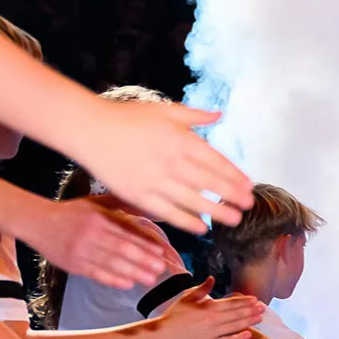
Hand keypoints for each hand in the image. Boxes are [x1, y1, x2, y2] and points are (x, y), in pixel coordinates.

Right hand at [20, 197, 170, 289]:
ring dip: (132, 272)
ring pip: (111, 263)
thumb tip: (148, 208)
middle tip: (160, 268)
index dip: (145, 242)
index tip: (160, 251)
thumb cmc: (71, 213)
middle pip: (121, 249)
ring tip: (149, 279)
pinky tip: (127, 284)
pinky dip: (112, 279)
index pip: (126, 231)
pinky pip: (95, 274)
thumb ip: (120, 205)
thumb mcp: (95, 202)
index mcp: (98, 217)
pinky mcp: (73, 265)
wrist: (37, 222)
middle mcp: (91, 234)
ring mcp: (81, 251)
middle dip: (143, 260)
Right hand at [70, 100, 253, 233]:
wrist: (89, 129)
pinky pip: (167, 211)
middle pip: (208, 182)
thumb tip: (219, 115)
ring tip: (234, 220)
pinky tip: (201, 227)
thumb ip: (194, 116)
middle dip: (231, 195)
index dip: (234, 175)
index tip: (249, 186)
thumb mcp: (164, 111)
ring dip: (215, 211)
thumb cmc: (128, 118)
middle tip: (249, 205)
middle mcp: (170, 160)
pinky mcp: (138, 194)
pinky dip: (185, 220)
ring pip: (192, 199)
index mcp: (179, 139)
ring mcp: (154, 179)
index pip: (215, 161)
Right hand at [154, 279, 263, 338]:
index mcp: (208, 307)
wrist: (162, 334)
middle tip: (264, 308)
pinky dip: (238, 338)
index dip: (244, 301)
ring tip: (260, 318)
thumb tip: (212, 278)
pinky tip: (248, 334)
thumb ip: (202, 289)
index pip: (231, 303)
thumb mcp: (187, 298)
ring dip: (249, 322)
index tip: (255, 299)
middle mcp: (212, 320)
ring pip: (235, 327)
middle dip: (251, 310)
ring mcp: (212, 333)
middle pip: (236, 314)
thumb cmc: (174, 315)